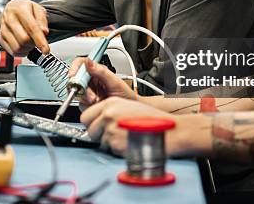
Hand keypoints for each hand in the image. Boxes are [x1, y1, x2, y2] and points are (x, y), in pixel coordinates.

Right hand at [0, 0, 49, 55]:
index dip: (40, 40)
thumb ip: (42, 20)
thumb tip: (44, 32)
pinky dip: (21, 52)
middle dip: (34, 44)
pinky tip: (25, 46)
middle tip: (37, 41)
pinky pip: (12, 51)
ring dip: (28, 48)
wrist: (12, 8)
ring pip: (17, 48)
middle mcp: (9, 19)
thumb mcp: (38, 9)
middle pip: (24, 40)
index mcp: (20, 9)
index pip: (31, 28)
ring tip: (31, 42)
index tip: (46, 50)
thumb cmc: (26, 9)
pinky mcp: (1, 38)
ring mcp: (3, 29)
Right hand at [68, 58, 138, 109]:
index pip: (80, 64)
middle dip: (81, 87)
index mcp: (97, 70)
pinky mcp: (87, 103)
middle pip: (76, 79)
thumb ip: (102, 72)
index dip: (74, 68)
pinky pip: (80, 103)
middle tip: (91, 95)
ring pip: (77, 92)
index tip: (73, 75)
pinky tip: (96, 105)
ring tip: (97, 100)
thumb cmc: (126, 95)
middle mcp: (91, 80)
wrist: (128, 112)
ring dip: (85, 97)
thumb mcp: (115, 82)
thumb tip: (89, 62)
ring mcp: (88, 92)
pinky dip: (87, 106)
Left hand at [81, 97, 211, 156]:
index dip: (91, 123)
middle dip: (96, 134)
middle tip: (109, 135)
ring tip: (126, 138)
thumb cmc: (153, 120)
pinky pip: (110, 150)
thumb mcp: (128, 107)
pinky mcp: (116, 144)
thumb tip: (99, 120)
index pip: (85, 115)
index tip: (95, 126)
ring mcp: (111, 130)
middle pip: (88, 129)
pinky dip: (118, 150)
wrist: (168, 130)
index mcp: (110, 103)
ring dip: (109, 143)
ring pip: (99, 141)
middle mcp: (108, 115)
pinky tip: (130, 144)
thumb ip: (111, 111)